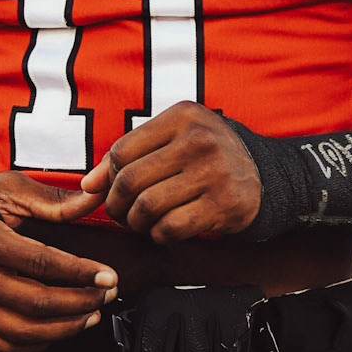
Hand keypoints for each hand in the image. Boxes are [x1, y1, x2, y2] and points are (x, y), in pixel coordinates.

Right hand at [0, 172, 113, 351]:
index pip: (40, 262)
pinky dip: (35, 344)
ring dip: (64, 329)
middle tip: (106, 296)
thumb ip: (52, 199)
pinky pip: (2, 346)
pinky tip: (58, 330)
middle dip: (79, 303)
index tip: (109, 277)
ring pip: (21, 332)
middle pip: (34, 303)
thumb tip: (94, 201)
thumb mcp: (6, 188)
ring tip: (90, 316)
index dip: (80, 273)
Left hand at [81, 103, 261, 242]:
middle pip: (130, 181)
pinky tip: (164, 230)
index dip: (110, 176)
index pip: (122, 151)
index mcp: (183, 116)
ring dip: (136, 222)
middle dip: (117, 205)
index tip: (117, 188)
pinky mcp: (224, 205)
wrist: (263, 175)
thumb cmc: (204, 156)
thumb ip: (128, 156)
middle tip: (121, 213)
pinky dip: (158, 235)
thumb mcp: (172, 139)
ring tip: (141, 221)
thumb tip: (88, 185)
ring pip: (147, 207)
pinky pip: (170, 228)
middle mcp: (200, 140)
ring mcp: (214, 173)